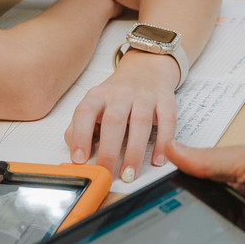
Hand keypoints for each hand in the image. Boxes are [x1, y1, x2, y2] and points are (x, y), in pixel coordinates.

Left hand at [64, 50, 177, 182]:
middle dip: (109, 151)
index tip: (80, 160)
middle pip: (114, 121)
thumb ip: (80, 128)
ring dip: (135, 152)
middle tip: (106, 173)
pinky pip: (167, 121)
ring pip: (140, 123)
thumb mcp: (94, 105)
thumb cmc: (117, 96)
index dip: (80, 136)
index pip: (85, 113)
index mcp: (98, 95)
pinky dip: (163, 142)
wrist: (147, 69)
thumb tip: (77, 156)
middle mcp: (120, 94)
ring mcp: (145, 96)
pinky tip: (158, 160)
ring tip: (129, 174)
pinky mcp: (165, 100)